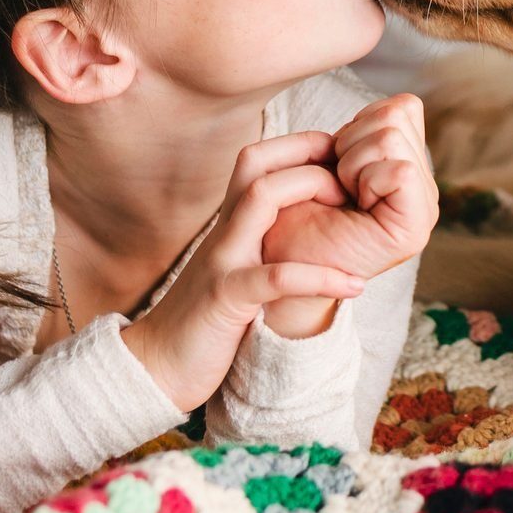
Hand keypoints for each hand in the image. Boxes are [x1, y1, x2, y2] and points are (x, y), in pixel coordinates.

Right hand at [122, 132, 365, 410]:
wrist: (157, 365)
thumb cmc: (206, 319)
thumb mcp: (236, 270)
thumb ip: (260, 244)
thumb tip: (307, 229)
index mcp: (230, 224)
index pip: (256, 161)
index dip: (301, 146)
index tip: (344, 156)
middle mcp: (225, 232)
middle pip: (256, 164)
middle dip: (307, 154)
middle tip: (353, 174)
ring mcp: (223, 261)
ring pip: (259, 199)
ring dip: (313, 190)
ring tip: (355, 209)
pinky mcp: (226, 299)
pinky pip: (276, 277)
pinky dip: (319, 277)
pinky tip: (354, 286)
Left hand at [263, 94, 437, 282]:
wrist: (273, 267)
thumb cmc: (289, 216)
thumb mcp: (327, 158)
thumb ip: (364, 131)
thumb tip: (394, 103)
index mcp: (406, 171)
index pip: (404, 106)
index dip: (361, 123)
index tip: (338, 163)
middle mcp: (423, 188)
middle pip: (400, 113)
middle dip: (353, 140)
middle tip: (339, 182)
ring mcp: (424, 208)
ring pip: (394, 134)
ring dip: (352, 161)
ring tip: (342, 195)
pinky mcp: (416, 227)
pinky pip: (400, 168)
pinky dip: (363, 178)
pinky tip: (351, 205)